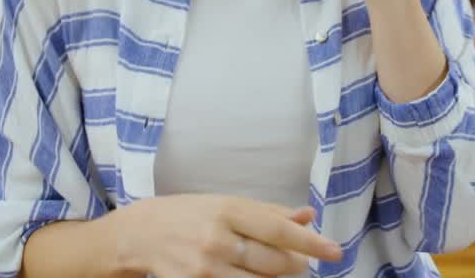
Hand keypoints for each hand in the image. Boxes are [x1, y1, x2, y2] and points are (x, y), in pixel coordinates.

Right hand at [117, 195, 342, 276]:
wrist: (139, 234)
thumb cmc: (188, 213)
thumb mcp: (226, 203)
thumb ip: (268, 211)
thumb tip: (307, 216)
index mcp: (227, 210)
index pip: (279, 230)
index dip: (311, 243)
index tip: (335, 251)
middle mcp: (217, 239)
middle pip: (274, 262)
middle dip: (295, 264)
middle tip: (298, 261)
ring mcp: (205, 268)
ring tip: (273, 268)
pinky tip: (249, 276)